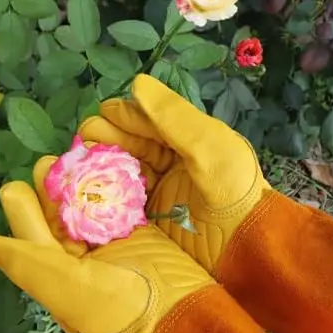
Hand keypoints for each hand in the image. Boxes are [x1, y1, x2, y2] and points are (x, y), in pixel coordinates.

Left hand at [0, 158, 211, 332]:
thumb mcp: (70, 292)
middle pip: (56, 211)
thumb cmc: (126, 308)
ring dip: (80, 179)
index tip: (29, 190)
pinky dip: (110, 181)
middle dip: (53, 188)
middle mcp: (80, 258)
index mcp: (58, 276)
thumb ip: (28, 264)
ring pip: (84, 200)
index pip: (31, 234)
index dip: (27, 209)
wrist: (187, 313)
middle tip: (58, 169)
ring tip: (81, 161)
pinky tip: (107, 164)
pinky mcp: (141, 229)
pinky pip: (117, 198)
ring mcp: (111, 242)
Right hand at [79, 74, 268, 274]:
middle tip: (84, 141)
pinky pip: (127, 201)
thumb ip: (174, 117)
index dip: (126, 117)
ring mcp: (166, 193)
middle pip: (133, 144)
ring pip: (126, 171)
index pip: (151, 121)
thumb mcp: (210, 148)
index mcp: (194, 141)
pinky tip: (94, 190)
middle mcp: (178, 164)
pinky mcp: (158, 222)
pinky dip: (109, 194)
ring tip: (82, 162)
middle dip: (108, 140)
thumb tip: (137, 84)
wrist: (249, 248)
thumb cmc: (236, 195)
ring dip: (104, 166)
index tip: (102, 118)